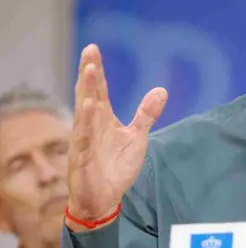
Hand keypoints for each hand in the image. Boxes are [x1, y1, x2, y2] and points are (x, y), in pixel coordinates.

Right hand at [67, 44, 167, 229]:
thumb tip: (161, 89)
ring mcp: (84, 140)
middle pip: (89, 93)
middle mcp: (90, 125)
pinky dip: (86, 121)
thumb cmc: (115, 166)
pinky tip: (89, 106)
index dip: (96, 70)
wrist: (103, 198)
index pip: (98, 89)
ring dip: (86, 90)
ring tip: (89, 70)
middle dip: (89, 72)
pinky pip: (84, 136)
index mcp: (102, 119)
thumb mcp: (136, 137)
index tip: (93, 48)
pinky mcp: (82, 156)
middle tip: (90, 50)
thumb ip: (146, 114)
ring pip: (84, 111)